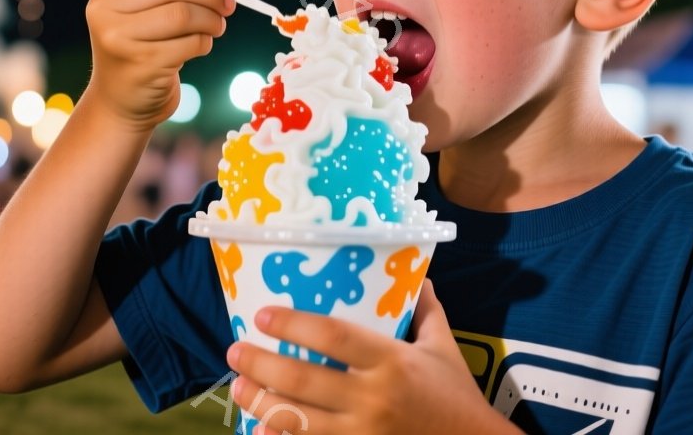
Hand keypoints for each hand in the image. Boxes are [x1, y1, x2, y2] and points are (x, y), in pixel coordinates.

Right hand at [82, 0, 234, 131]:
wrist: (121, 100)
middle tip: (228, 2)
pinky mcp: (139, 65)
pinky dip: (204, 42)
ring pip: (183, 14)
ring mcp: (118, 39)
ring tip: (217, 25)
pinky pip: (188, 44)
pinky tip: (201, 45)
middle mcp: (104, 9)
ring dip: (211, 19)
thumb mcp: (142, 5)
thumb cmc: (139, 44)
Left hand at [226, 281, 513, 434]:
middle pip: (303, 379)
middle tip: (235, 351)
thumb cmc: (457, 396)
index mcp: (393, 361)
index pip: (334, 336)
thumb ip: (426, 309)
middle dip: (261, 364)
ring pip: (297, 419)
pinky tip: (260, 430)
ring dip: (260, 402)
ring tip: (237, 388)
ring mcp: (363, 434)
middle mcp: (373, 397)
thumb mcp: (444, 346)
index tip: (263, 315)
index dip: (294, 324)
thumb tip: (416, 272)